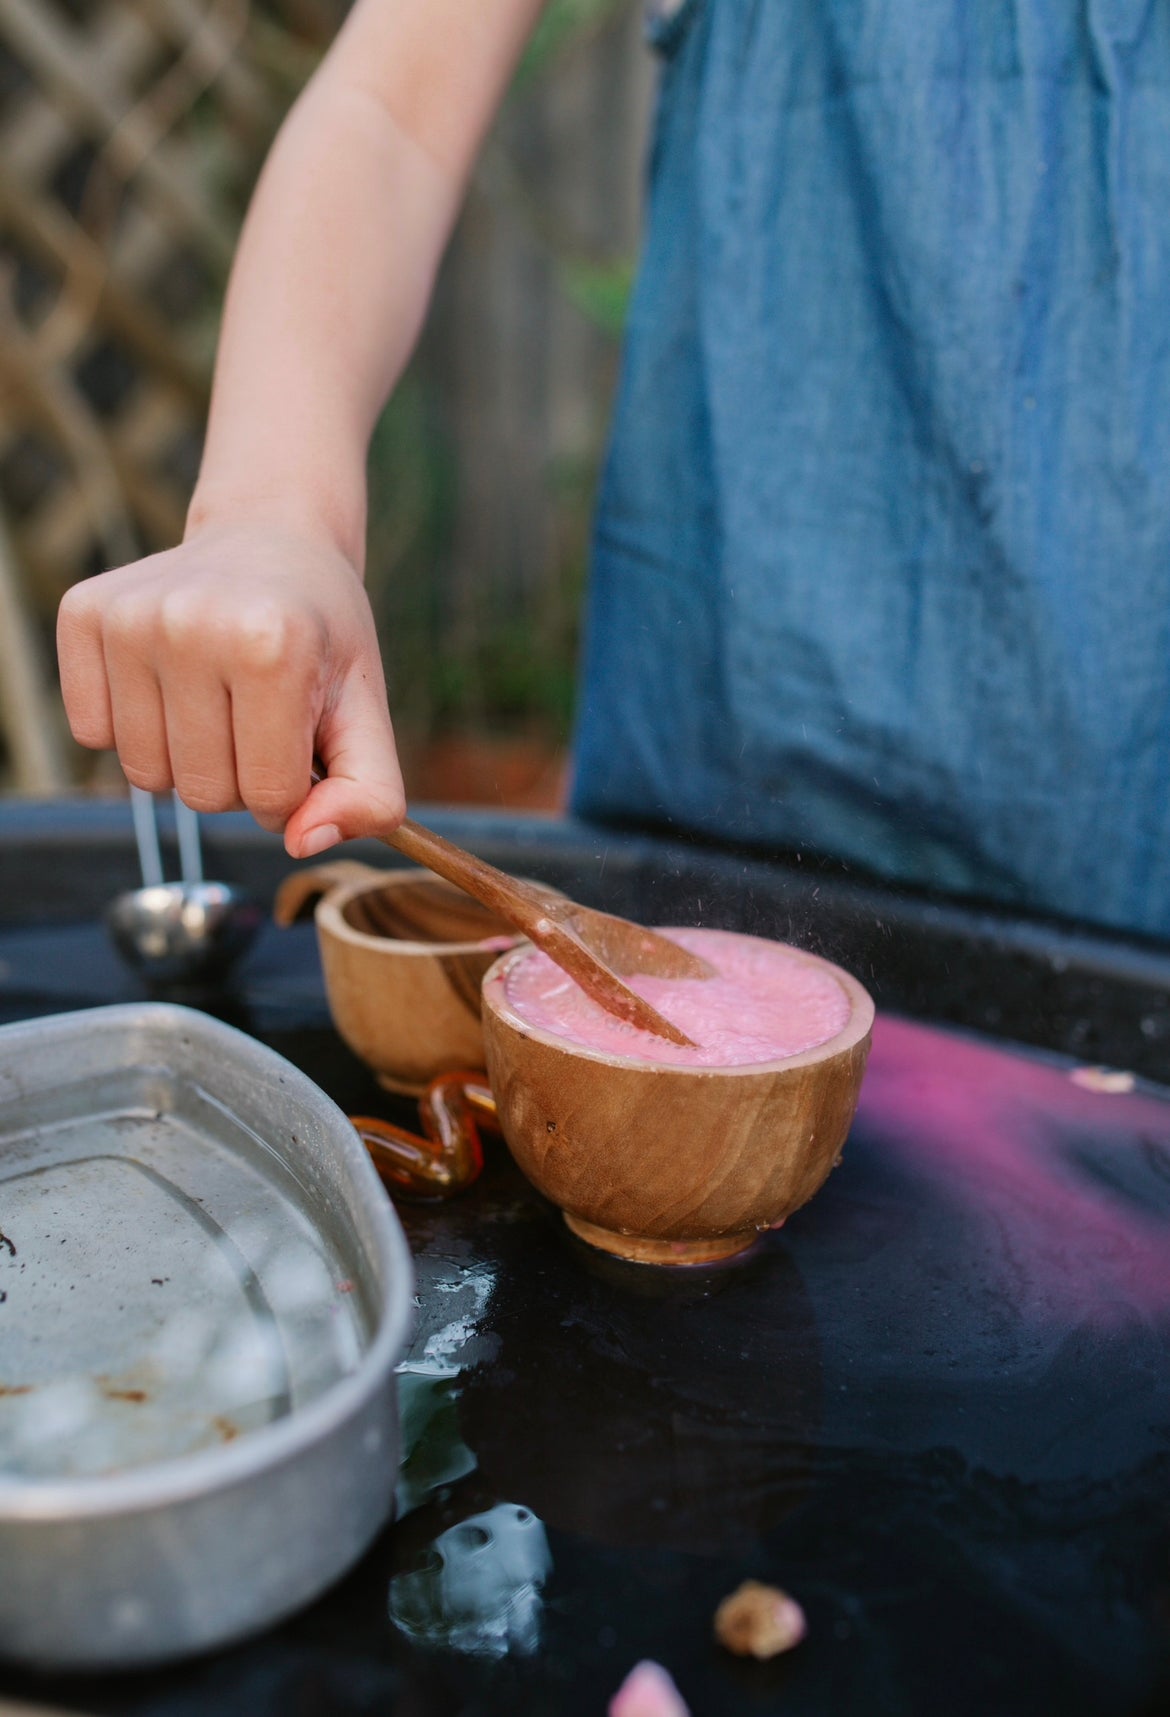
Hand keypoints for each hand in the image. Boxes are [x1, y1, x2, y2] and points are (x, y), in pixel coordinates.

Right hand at [57, 518, 405, 857]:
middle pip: (203, 794)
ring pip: (145, 776)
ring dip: (186, 758)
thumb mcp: (367, 711)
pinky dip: (133, 729)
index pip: (269, 796)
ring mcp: (129, 617)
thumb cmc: (320, 637)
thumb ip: (370, 794)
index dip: (291, 790)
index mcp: (270, 645)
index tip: (300, 743)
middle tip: (258, 716)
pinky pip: (92, 734)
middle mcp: (190, 623)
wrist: (270, 539)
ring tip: (217, 699)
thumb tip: (304, 843)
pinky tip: (168, 681)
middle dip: (240, 777)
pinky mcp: (83, 615)